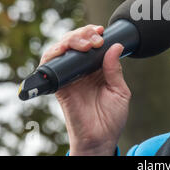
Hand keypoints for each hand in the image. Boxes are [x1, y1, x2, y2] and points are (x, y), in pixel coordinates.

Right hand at [39, 25, 130, 154]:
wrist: (101, 139)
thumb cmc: (112, 118)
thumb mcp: (120, 91)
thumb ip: (115, 69)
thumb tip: (115, 46)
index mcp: (96, 69)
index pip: (90, 44)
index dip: (92, 33)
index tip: (101, 31)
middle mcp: (81, 70)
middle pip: (74, 42)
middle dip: (83, 34)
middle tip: (95, 38)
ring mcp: (69, 77)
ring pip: (61, 49)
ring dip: (70, 40)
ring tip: (85, 43)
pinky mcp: (58, 86)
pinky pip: (50, 66)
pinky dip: (53, 54)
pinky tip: (64, 49)